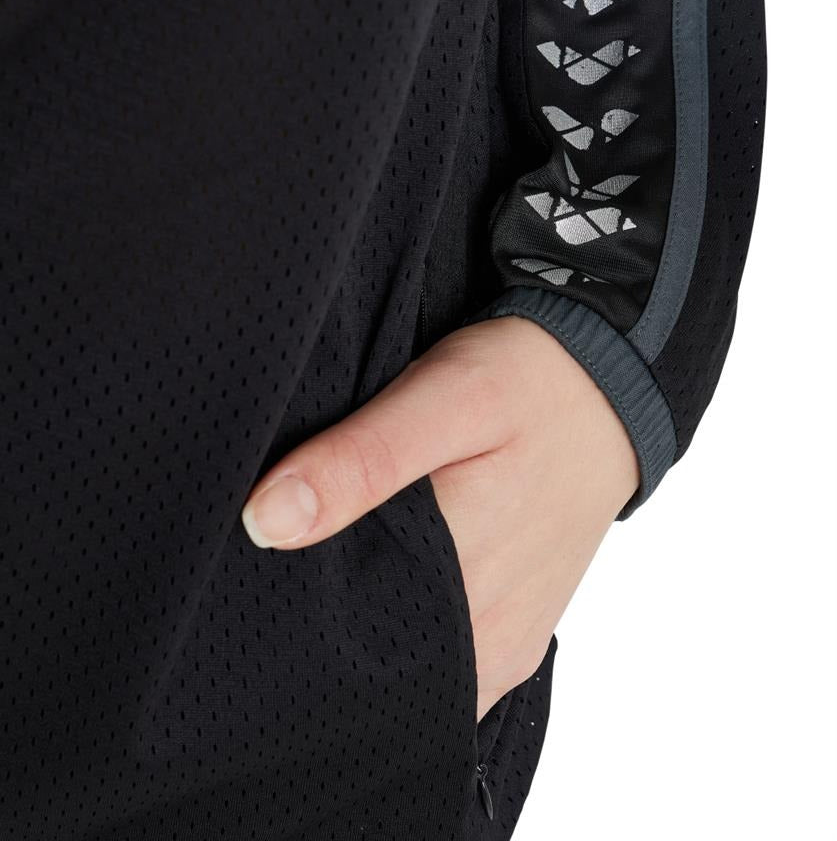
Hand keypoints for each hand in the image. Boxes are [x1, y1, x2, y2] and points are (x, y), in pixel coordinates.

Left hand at [241, 315, 639, 720]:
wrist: (613, 388)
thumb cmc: (530, 383)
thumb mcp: (447, 396)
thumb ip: (364, 459)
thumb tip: (268, 521)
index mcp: (463, 571)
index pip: (339, 624)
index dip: (288, 596)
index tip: (260, 562)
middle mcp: (487, 631)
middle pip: (372, 655)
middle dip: (324, 618)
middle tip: (290, 559)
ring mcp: (505, 643)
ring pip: (409, 672)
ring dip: (369, 629)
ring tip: (340, 570)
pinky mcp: (517, 640)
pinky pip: (449, 672)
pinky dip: (410, 640)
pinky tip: (391, 590)